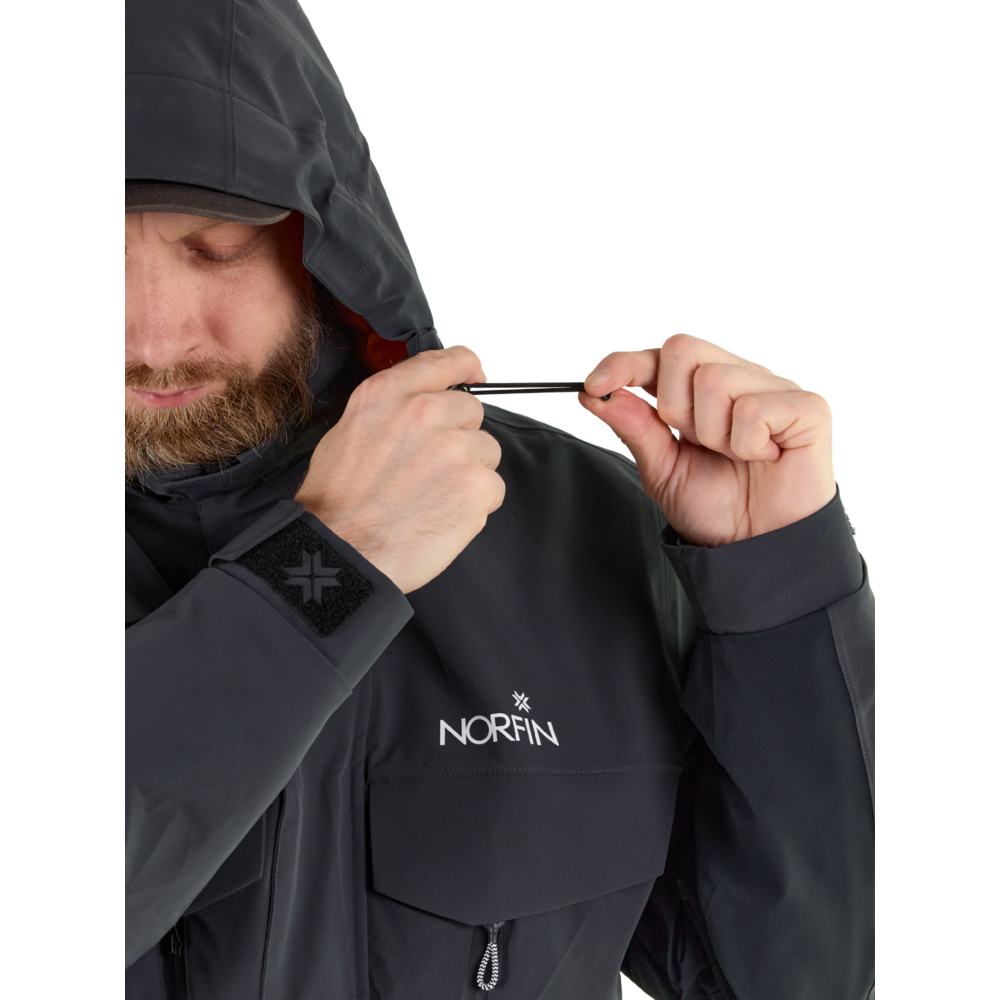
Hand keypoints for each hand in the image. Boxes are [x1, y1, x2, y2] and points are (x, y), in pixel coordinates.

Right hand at [295, 346, 504, 592]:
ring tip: (431, 498)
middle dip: (457, 438)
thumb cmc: (337, 502)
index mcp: (389, 394)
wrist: (341, 552)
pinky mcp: (476, 485)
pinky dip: (474, 506)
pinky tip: (441, 516)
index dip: (466, 368)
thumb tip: (424, 403)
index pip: (447, 360)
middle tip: (428, 471)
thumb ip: (392, 408)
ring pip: (485, 452)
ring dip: (468, 473)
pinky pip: (492, 488)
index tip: (474, 375)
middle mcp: (425, 413)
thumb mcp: (349, 430)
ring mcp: (455, 448)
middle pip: (471, 412)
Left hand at [579, 334, 834, 546]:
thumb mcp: (662, 468)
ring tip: (734, 457)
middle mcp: (739, 378)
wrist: (757, 549)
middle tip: (696, 443)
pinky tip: (763, 458)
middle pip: (682, 350)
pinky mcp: (807, 407)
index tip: (595, 386)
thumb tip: (594, 392)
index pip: (659, 354)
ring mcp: (774, 389)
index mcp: (701, 390)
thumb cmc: (718, 508)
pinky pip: (754, 408)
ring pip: (715, 379)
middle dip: (674, 407)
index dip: (624, 364)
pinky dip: (748, 444)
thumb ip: (634, 426)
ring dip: (713, 433)